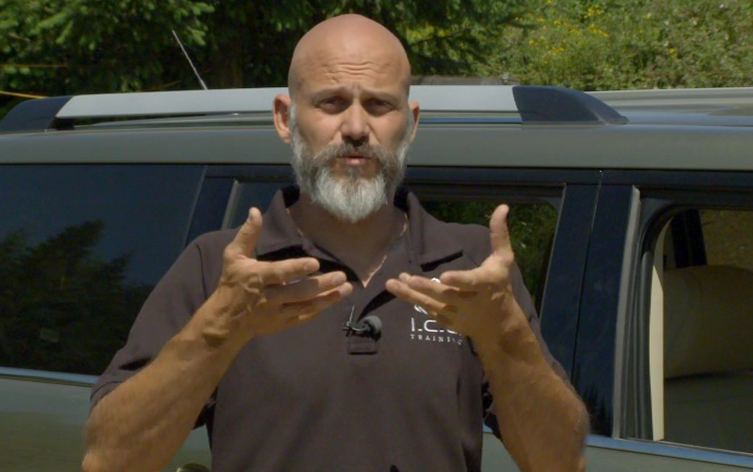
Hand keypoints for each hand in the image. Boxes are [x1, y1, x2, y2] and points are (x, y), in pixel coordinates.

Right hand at [205, 207, 351, 343]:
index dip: (297, 268)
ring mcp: (277, 312)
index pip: (280, 273)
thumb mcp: (233, 256)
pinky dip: (318, 309)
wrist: (225, 321)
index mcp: (258, 278)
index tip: (315, 262)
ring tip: (347, 288)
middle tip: (342, 276)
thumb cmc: (232, 284)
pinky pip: (303, 316)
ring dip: (328, 298)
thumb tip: (255, 211)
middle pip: (299, 291)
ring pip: (306, 305)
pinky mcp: (282, 323)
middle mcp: (269, 297)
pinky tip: (333, 300)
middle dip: (322, 284)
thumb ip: (248, 235)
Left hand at [385, 204, 516, 346]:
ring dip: (411, 294)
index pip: (471, 282)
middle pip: (445, 295)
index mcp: (485, 284)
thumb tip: (502, 207)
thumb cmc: (500, 285)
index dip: (459, 280)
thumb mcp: (503, 260)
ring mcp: (458, 314)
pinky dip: (415, 300)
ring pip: (432, 305)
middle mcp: (470, 302)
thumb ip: (499, 235)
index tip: (443, 276)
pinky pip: (430, 311)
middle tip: (406, 278)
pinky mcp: (448, 322)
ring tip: (392, 283)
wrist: (500, 324)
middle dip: (425, 287)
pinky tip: (401, 289)